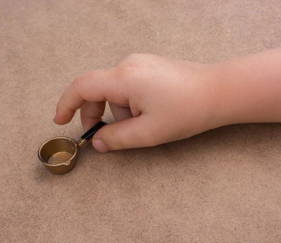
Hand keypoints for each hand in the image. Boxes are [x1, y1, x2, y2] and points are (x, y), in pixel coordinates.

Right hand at [54, 54, 226, 151]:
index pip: (82, 86)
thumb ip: (116, 139)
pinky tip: (150, 113)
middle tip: (107, 136)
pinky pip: (129, 85)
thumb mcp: (148, 132)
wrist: (219, 92)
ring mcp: (141, 62)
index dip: (66, 104)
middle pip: (97, 89)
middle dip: (97, 114)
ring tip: (144, 125)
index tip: (60, 121)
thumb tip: (97, 142)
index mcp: (123, 78)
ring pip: (115, 90)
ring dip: (119, 111)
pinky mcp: (151, 66)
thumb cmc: (187, 111)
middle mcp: (128, 64)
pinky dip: (130, 103)